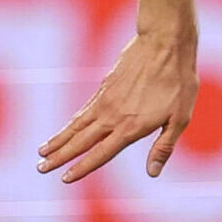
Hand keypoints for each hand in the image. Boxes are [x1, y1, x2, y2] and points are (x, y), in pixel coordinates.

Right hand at [40, 0, 199, 181]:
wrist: (164, 42)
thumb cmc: (179, 81)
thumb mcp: (180, 117)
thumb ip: (164, 146)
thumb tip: (153, 173)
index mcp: (130, 127)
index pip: (100, 154)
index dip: (82, 168)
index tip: (64, 178)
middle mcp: (112, 116)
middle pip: (80, 141)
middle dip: (59, 157)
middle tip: (40, 169)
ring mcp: (105, 100)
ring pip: (76, 125)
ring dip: (58, 140)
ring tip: (41, 151)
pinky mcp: (105, 87)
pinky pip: (83, 110)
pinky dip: (70, 123)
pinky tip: (65, 130)